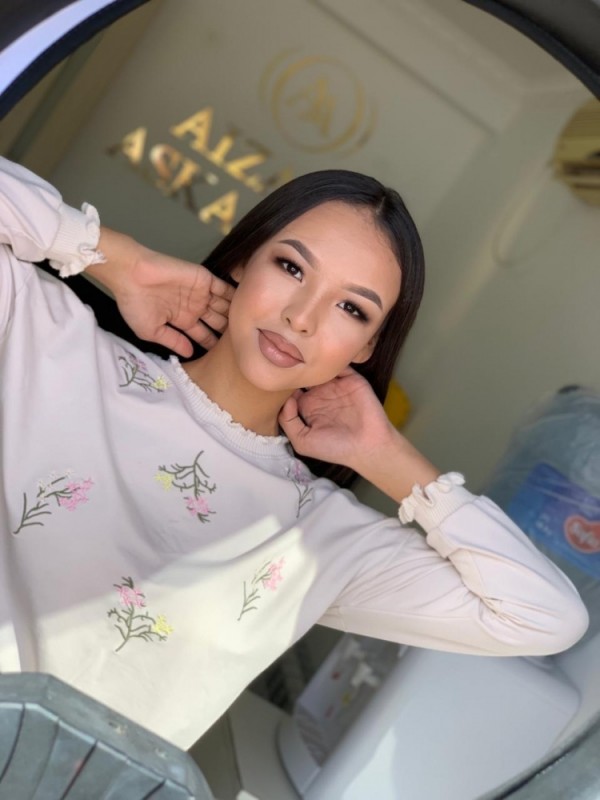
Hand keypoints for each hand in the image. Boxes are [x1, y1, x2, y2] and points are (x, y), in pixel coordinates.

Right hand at [85, 227, 234, 356]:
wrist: (132, 275)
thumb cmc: (135, 303)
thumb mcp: (151, 331)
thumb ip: (173, 341)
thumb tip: (190, 354)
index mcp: (182, 320)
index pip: (204, 335)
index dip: (214, 344)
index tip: (227, 356)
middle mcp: (194, 307)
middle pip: (218, 321)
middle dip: (229, 331)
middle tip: (245, 342)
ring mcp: (201, 293)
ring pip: (224, 306)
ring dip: (235, 314)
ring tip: (250, 327)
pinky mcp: (205, 279)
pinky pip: (224, 288)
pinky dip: (235, 295)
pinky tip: (248, 305)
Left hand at [278, 367, 439, 499]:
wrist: (368, 446)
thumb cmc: (335, 448)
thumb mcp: (302, 441)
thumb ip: (288, 422)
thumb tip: (285, 399)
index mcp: (308, 407)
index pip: (291, 390)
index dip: (284, 384)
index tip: (277, 378)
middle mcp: (321, 394)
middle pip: (304, 375)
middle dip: (296, 367)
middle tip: (286, 359)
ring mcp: (336, 386)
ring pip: (321, 367)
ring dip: (313, 361)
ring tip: (301, 353)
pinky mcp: (352, 379)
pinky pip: (341, 364)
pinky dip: (333, 359)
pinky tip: (322, 356)